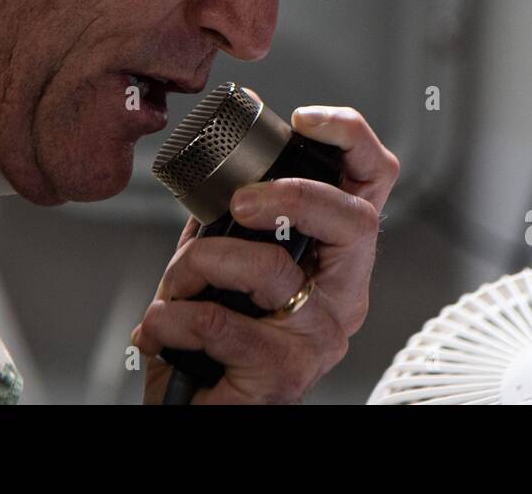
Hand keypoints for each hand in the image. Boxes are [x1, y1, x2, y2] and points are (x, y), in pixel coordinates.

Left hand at [130, 104, 398, 402]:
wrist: (192, 413)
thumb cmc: (211, 340)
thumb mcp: (225, 264)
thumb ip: (231, 220)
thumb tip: (213, 167)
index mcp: (335, 259)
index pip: (372, 185)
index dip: (351, 139)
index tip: (306, 119)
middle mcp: (342, 296)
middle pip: (354, 220)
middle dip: (290, 195)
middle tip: (239, 203)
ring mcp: (320, 338)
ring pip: (271, 269)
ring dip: (200, 265)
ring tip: (174, 287)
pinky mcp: (284, 374)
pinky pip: (224, 324)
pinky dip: (175, 318)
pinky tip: (160, 327)